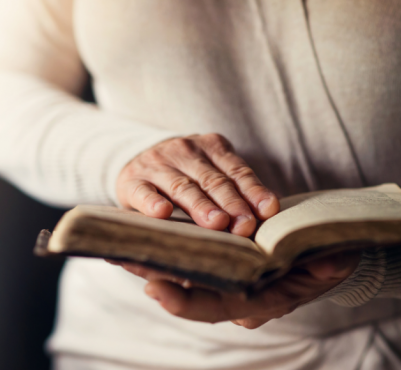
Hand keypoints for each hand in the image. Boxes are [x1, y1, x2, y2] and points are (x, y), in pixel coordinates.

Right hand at [116, 133, 279, 235]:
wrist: (136, 159)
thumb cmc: (186, 173)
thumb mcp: (211, 171)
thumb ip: (235, 187)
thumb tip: (268, 214)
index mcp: (211, 146)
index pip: (236, 170)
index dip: (253, 191)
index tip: (267, 210)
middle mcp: (184, 151)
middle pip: (213, 180)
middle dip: (232, 204)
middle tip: (246, 226)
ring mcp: (156, 164)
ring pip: (182, 187)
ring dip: (201, 206)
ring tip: (217, 223)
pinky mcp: (132, 181)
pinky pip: (143, 192)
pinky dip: (152, 203)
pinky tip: (163, 213)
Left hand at [120, 251, 360, 328]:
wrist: (328, 251)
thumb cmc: (330, 258)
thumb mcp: (333, 261)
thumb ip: (326, 264)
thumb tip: (326, 261)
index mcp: (261, 301)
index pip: (216, 307)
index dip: (186, 301)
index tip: (156, 288)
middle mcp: (239, 297)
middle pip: (189, 290)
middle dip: (155, 276)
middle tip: (121, 261)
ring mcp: (230, 281)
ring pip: (185, 274)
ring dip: (154, 261)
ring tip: (119, 248)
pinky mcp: (224, 261)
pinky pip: (191, 258)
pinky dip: (168, 246)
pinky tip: (144, 232)